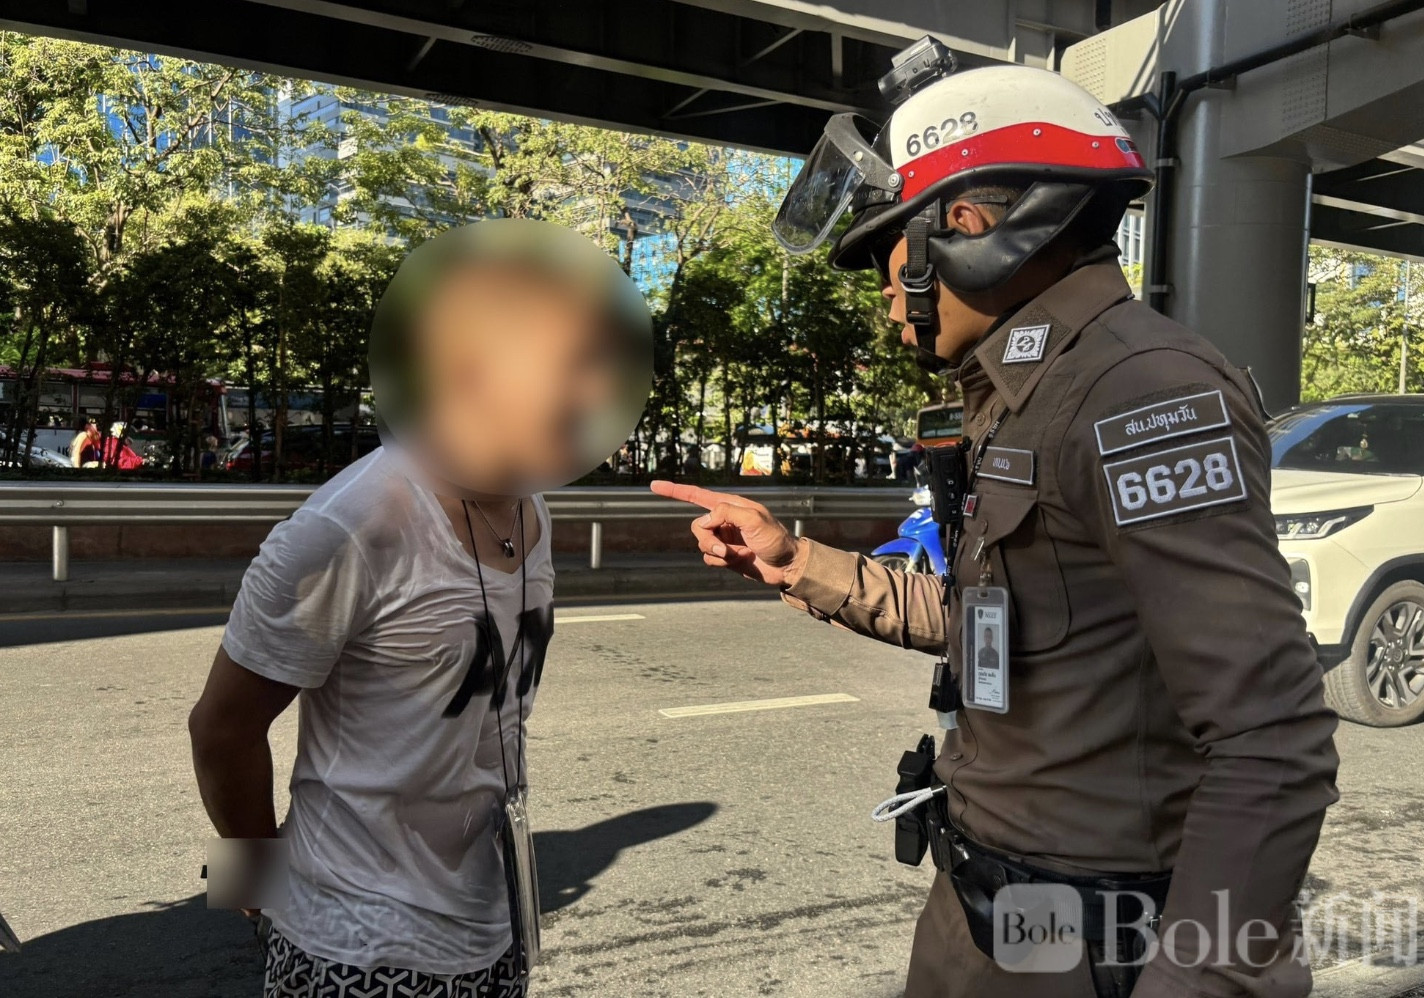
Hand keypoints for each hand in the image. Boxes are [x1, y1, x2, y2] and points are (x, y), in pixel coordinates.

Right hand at [650, 481, 803, 586]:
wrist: (786, 565)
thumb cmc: (775, 538)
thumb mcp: (754, 519)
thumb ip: (726, 512)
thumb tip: (705, 521)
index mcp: (730, 505)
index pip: (696, 495)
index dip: (674, 491)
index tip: (653, 485)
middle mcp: (723, 520)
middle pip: (697, 526)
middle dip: (707, 539)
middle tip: (725, 550)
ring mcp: (723, 539)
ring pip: (701, 544)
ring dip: (717, 552)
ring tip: (738, 555)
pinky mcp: (725, 556)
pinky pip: (708, 559)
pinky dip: (721, 562)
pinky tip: (739, 561)